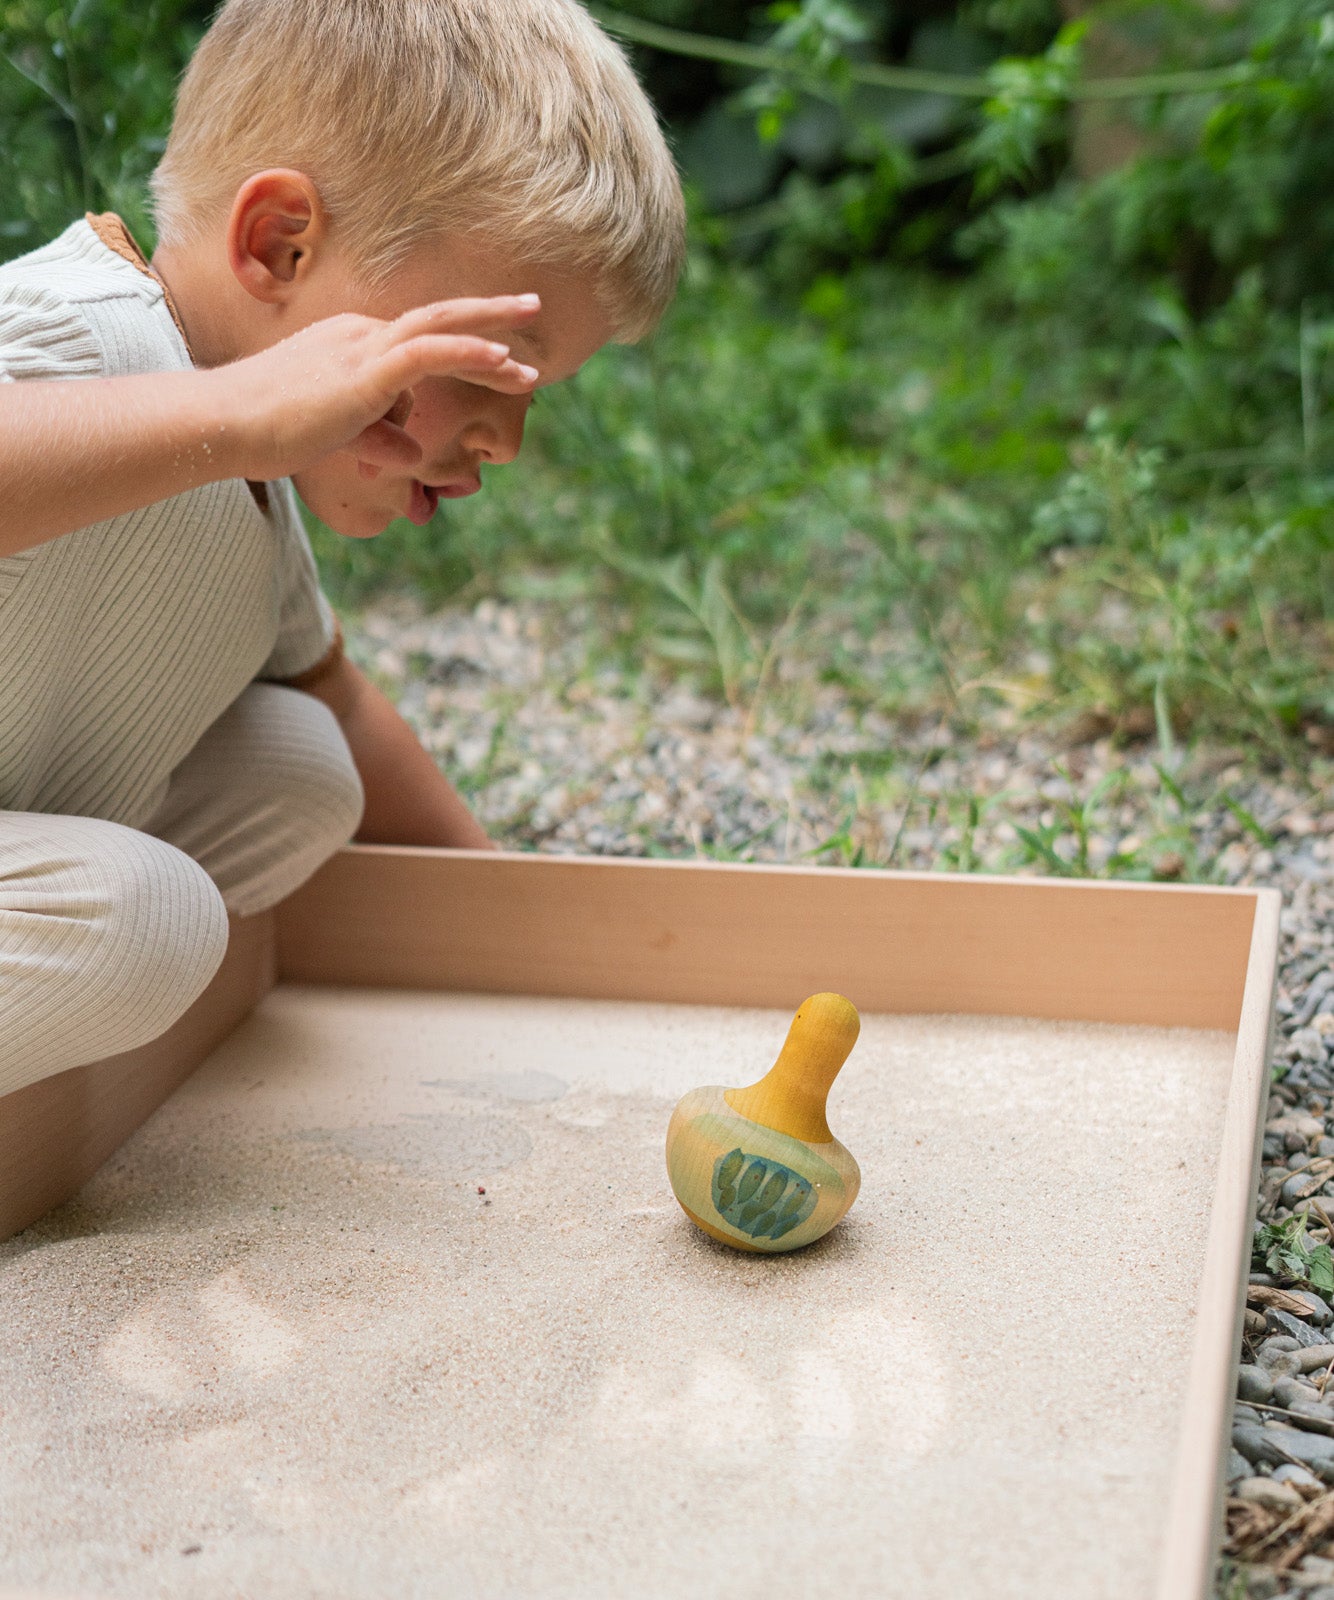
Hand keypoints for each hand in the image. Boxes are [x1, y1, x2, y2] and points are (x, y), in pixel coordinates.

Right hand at [217, 295, 541, 482]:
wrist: (226, 426)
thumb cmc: (269, 433)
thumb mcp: (339, 438)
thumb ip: (380, 440)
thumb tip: (414, 457)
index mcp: (352, 345)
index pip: (416, 346)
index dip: (462, 352)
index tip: (504, 364)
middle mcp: (361, 335)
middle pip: (437, 318)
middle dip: (490, 314)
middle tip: (533, 307)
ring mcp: (363, 349)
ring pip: (440, 327)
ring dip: (492, 331)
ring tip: (533, 339)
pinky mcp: (364, 373)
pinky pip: (428, 353)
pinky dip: (468, 352)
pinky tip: (503, 358)